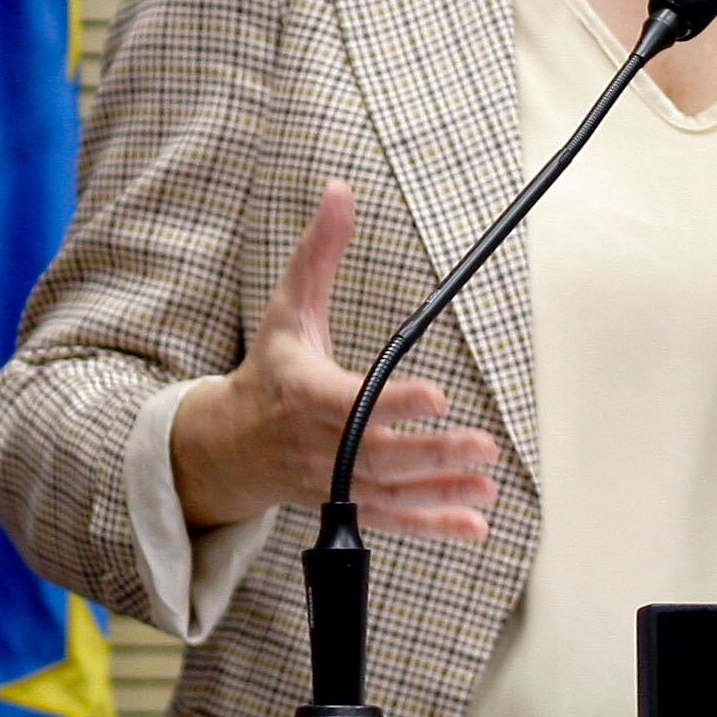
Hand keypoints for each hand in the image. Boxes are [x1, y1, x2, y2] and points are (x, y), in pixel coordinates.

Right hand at [169, 179, 501, 539]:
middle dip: (433, 453)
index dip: (392, 403)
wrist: (229, 443)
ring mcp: (331, 481)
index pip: (350, 401)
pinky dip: (432, 526)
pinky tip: (474, 524)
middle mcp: (316, 443)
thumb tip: (341, 190)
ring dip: (440, 493)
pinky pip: (389, 521)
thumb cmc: (269, 369)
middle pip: (377, 454)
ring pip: (387, 493)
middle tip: (484, 446)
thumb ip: (319, 252)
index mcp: (302, 391)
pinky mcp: (344, 504)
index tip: (437, 395)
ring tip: (487, 487)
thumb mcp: (287, 306)